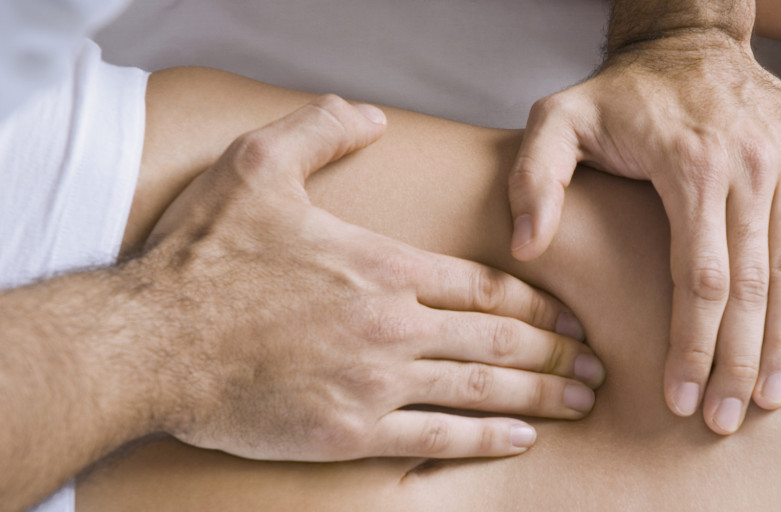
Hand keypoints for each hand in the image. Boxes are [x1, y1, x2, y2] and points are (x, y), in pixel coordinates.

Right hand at [138, 95, 603, 460]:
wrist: (151, 342)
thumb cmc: (203, 259)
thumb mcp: (257, 166)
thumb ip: (321, 130)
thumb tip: (369, 113)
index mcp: (383, 266)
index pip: (483, 288)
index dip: (536, 305)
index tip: (570, 317)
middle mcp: (393, 324)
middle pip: (500, 341)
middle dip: (558, 354)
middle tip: (597, 365)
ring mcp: (376, 381)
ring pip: (482, 389)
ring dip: (542, 395)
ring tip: (582, 399)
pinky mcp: (350, 430)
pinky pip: (438, 437)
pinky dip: (487, 439)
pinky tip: (521, 438)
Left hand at [508, 35, 780, 433]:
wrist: (690, 38)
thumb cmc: (625, 90)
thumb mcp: (559, 118)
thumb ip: (536, 178)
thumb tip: (526, 243)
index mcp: (690, 167)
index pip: (699, 280)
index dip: (692, 347)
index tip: (681, 397)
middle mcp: (750, 167)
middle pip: (751, 289)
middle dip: (737, 363)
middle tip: (724, 418)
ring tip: (767, 395)